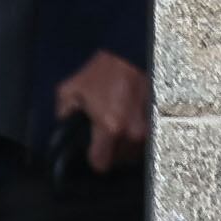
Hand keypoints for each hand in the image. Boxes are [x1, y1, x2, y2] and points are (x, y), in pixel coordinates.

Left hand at [55, 49, 149, 174]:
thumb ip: (63, 115)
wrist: (129, 55)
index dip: (93, 160)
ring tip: (117, 126)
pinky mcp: (158, 122)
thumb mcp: (71, 90)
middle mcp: (131, 132)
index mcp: (110, 127)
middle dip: (110, 150)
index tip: (91, 152)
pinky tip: (129, 121)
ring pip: (133, 153)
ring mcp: (148, 128)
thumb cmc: (102, 71)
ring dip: (124, 145)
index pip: (101, 164)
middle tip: (103, 133)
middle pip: (118, 160)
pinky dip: (136, 136)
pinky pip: (145, 140)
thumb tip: (64, 129)